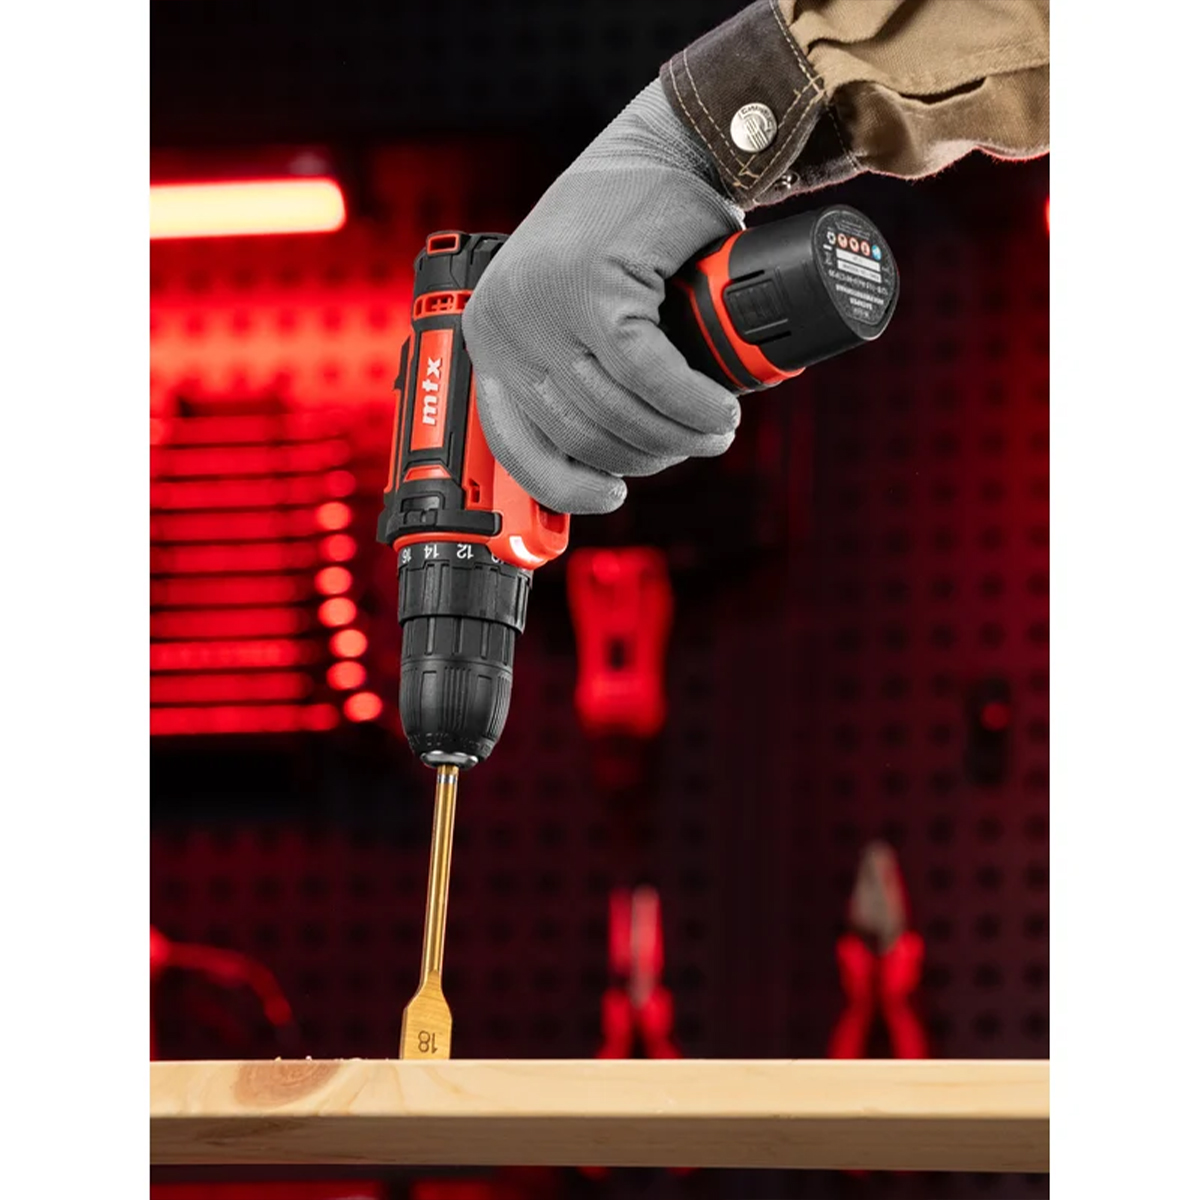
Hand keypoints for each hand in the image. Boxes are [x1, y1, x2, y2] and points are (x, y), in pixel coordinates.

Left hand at [463, 79, 744, 514]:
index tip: (609, 495)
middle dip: (646, 456)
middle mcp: (505, 320)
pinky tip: (717, 412)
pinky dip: (690, 403)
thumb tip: (598, 460)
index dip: (564, 486)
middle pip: (580, 432)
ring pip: (617, 410)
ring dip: (677, 436)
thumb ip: (569, 368)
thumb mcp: (574, 307)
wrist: (664, 147)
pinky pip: (648, 375)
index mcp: (489, 334)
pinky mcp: (595, 285)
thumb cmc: (624, 234)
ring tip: (713, 430)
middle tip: (692, 445)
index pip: (513, 440)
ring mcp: (545, 302)